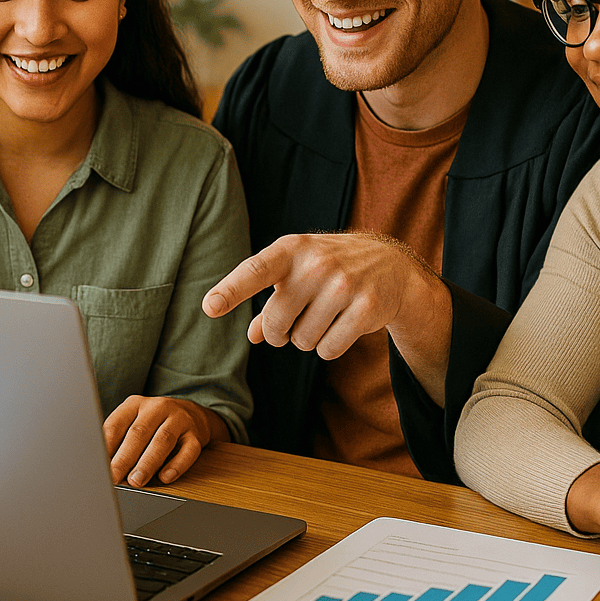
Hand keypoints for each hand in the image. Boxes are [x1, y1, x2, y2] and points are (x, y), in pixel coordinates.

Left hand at [103, 396, 228, 487]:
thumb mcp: (134, 422)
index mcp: (136, 404)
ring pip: (163, 440)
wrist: (192, 414)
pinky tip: (166, 477)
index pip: (117, 424)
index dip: (106, 446)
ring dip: (148, 462)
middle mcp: (158, 407)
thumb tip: (101, 464)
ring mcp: (179, 419)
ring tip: (136, 480)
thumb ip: (118, 439)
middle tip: (115, 477)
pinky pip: (188, 450)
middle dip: (125, 457)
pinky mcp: (196, 434)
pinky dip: (177, 465)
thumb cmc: (155, 423)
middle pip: (139, 432)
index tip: (98, 465)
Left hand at [202, 233, 451, 403]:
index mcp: (291, 250)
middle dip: (278, 334)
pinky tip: (342, 326)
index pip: (255, 271)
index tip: (209, 307)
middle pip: (276, 323)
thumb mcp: (295, 274)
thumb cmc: (328, 269)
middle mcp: (317, 264)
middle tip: (289, 326)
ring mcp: (344, 285)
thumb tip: (251, 335)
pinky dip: (329, 348)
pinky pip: (328, 350)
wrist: (390, 265)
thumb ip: (269, 302)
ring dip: (307, 339)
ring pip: (303, 341)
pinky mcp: (366, 308)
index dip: (231, 290)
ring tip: (323, 317)